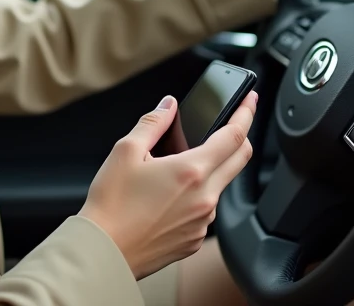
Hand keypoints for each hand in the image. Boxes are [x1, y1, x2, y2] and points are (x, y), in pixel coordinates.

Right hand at [78, 92, 257, 279]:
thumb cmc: (111, 205)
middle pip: (240, 160)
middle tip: (233, 123)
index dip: (245, 113)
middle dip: (241, 136)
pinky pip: (206, 210)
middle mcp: (205, 198)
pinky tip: (171, 194)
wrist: (104, 252)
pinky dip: (198, 195)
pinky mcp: (195, 240)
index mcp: (191, 171)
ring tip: (180, 165)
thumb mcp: (126, 151)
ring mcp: (202, 222)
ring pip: (221, 185)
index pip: (234, 136)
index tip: (250, 100)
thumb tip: (168, 106)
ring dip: (213, 168)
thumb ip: (152, 123)